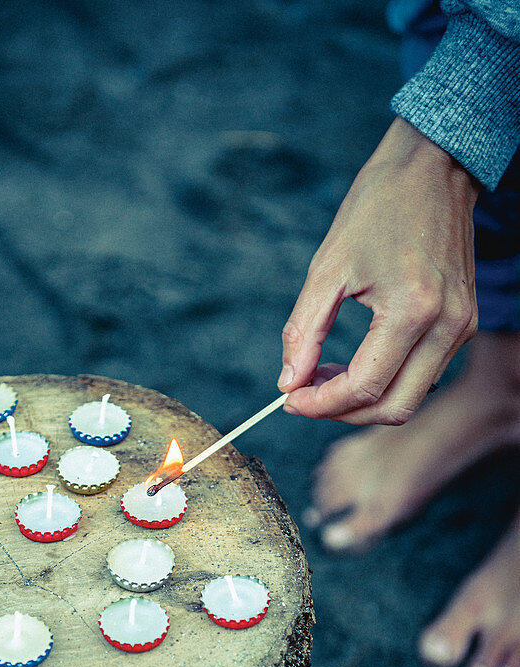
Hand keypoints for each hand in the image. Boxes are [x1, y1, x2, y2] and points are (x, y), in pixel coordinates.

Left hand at [279, 117, 479, 423]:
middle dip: (343, 413)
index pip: (364, 388)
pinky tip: (354, 362)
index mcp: (413, 309)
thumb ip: (304, 331)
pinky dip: (386, 381)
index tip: (289, 399)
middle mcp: (447, 325)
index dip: (320, 403)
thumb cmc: (376, 207)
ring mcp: (462, 326)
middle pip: (393, 408)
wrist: (434, 166)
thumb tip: (288, 383)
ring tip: (325, 375)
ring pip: (410, 398)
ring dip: (364, 400)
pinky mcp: (464, 322)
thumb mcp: (327, 267)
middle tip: (305, 396)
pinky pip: (423, 374)